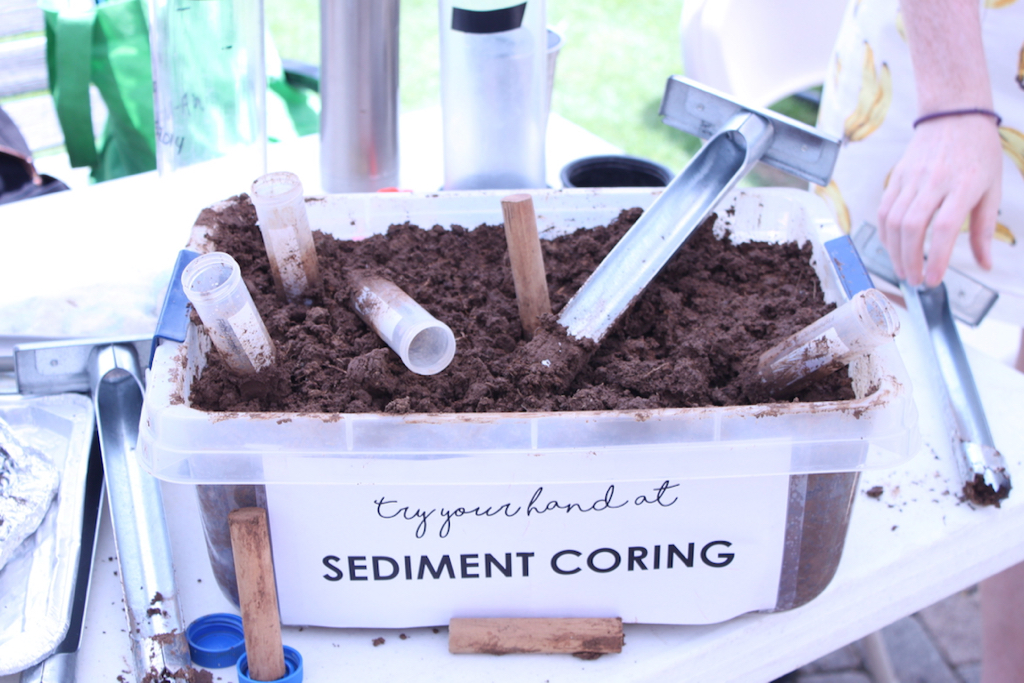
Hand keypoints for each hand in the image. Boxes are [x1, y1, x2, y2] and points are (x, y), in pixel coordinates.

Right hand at [876, 115, 1001, 286]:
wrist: (954, 115)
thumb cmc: (978, 152)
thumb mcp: (992, 189)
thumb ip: (985, 230)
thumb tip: (985, 264)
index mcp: (963, 184)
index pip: (944, 227)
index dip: (936, 257)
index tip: (934, 280)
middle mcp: (934, 181)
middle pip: (912, 227)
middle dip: (909, 260)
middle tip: (915, 281)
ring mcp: (911, 178)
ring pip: (893, 221)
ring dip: (895, 251)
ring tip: (903, 269)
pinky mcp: (896, 177)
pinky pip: (884, 210)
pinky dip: (885, 234)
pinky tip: (893, 247)